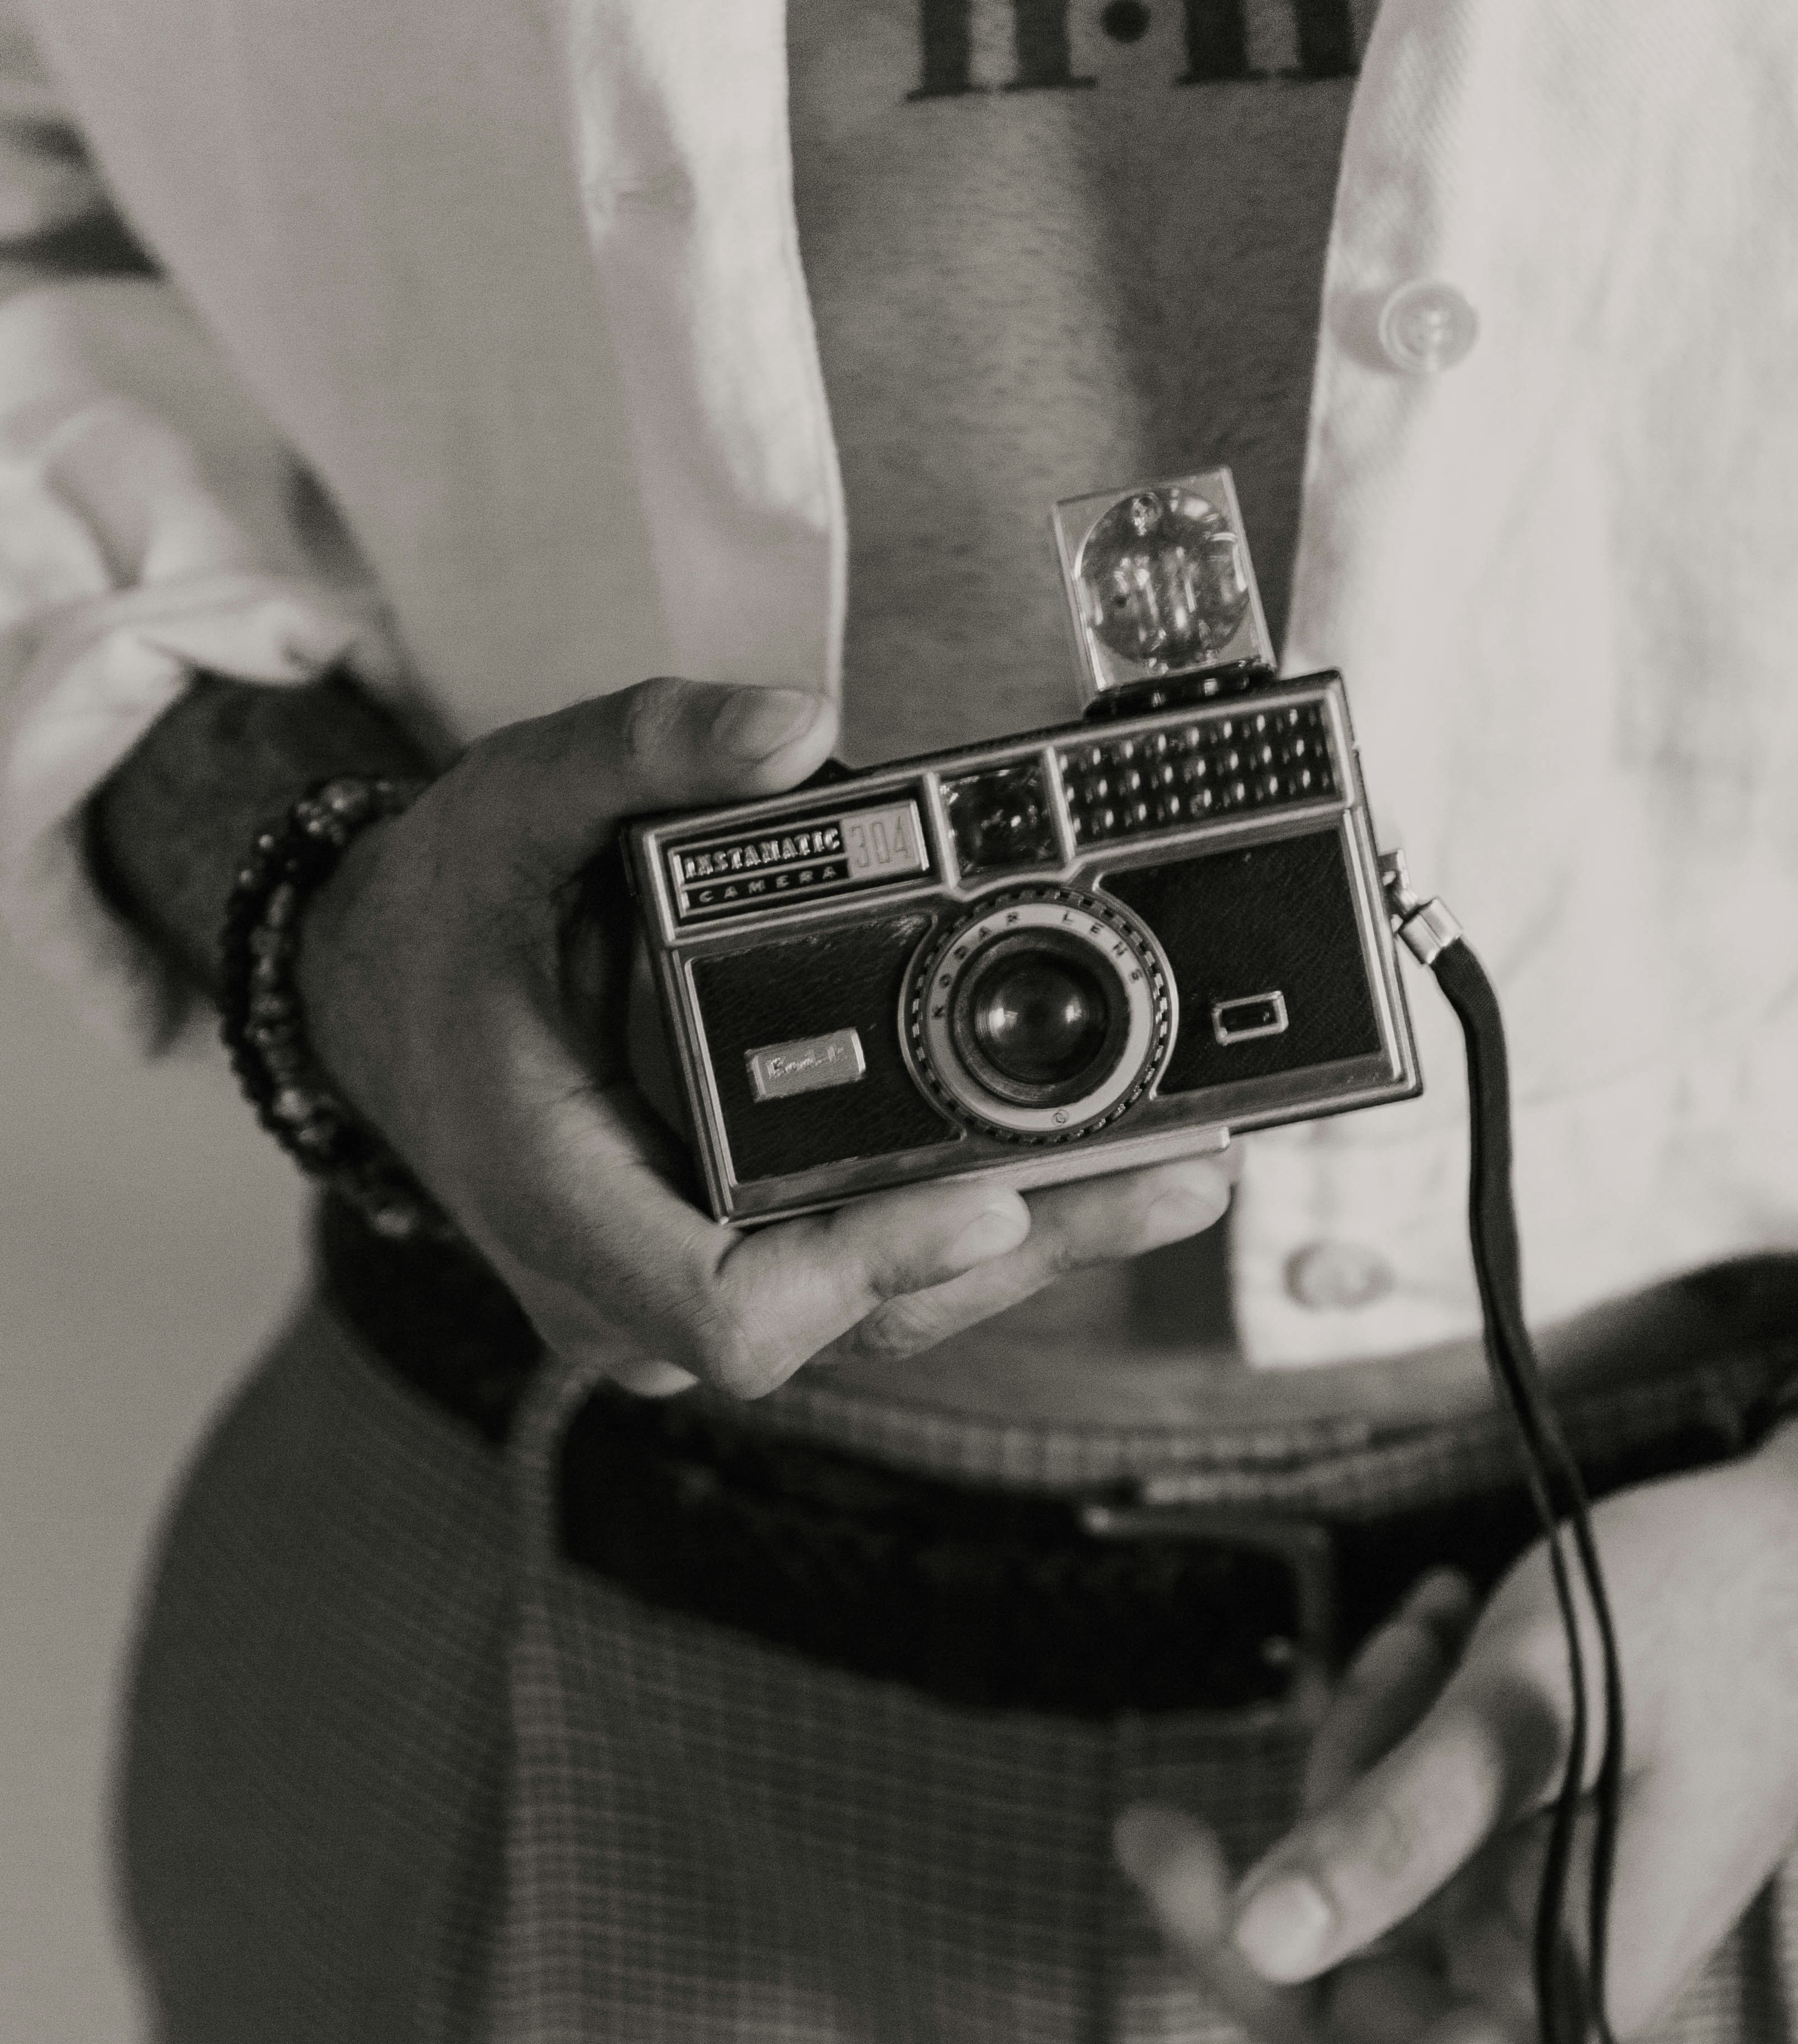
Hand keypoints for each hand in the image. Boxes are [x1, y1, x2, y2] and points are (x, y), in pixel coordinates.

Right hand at [296, 676, 1233, 1393]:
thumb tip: (786, 727)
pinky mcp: (729, 1267)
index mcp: (562, 1204)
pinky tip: (1085, 1166)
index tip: (992, 1198)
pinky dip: (974, 1223)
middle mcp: (625, 1285)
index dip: (871, 1268)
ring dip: (1029, 1243)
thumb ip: (637, 749)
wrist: (375, 994)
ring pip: (879, 1308)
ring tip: (1176, 1167)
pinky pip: (865, 1274)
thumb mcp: (513, 805)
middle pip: (852, 1316)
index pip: (732, 1311)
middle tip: (1175, 1169)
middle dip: (1022, 1243)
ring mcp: (678, 1293)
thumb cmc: (446, 922)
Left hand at [1113, 1419, 1797, 2043]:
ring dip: (1352, 1764)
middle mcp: (1548, 1962)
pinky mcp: (1524, 1840)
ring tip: (1427, 1636)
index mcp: (1570, 1976)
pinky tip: (1440, 1627)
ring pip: (1356, 1892)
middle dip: (1251, 1907)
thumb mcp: (1531, 1704)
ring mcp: (1534, 1903)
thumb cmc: (1704, 1618)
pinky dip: (1395, 1729)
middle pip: (1336, 1995)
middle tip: (1152, 1827)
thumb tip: (1264, 1942)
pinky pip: (1403, 1821)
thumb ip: (1398, 1827)